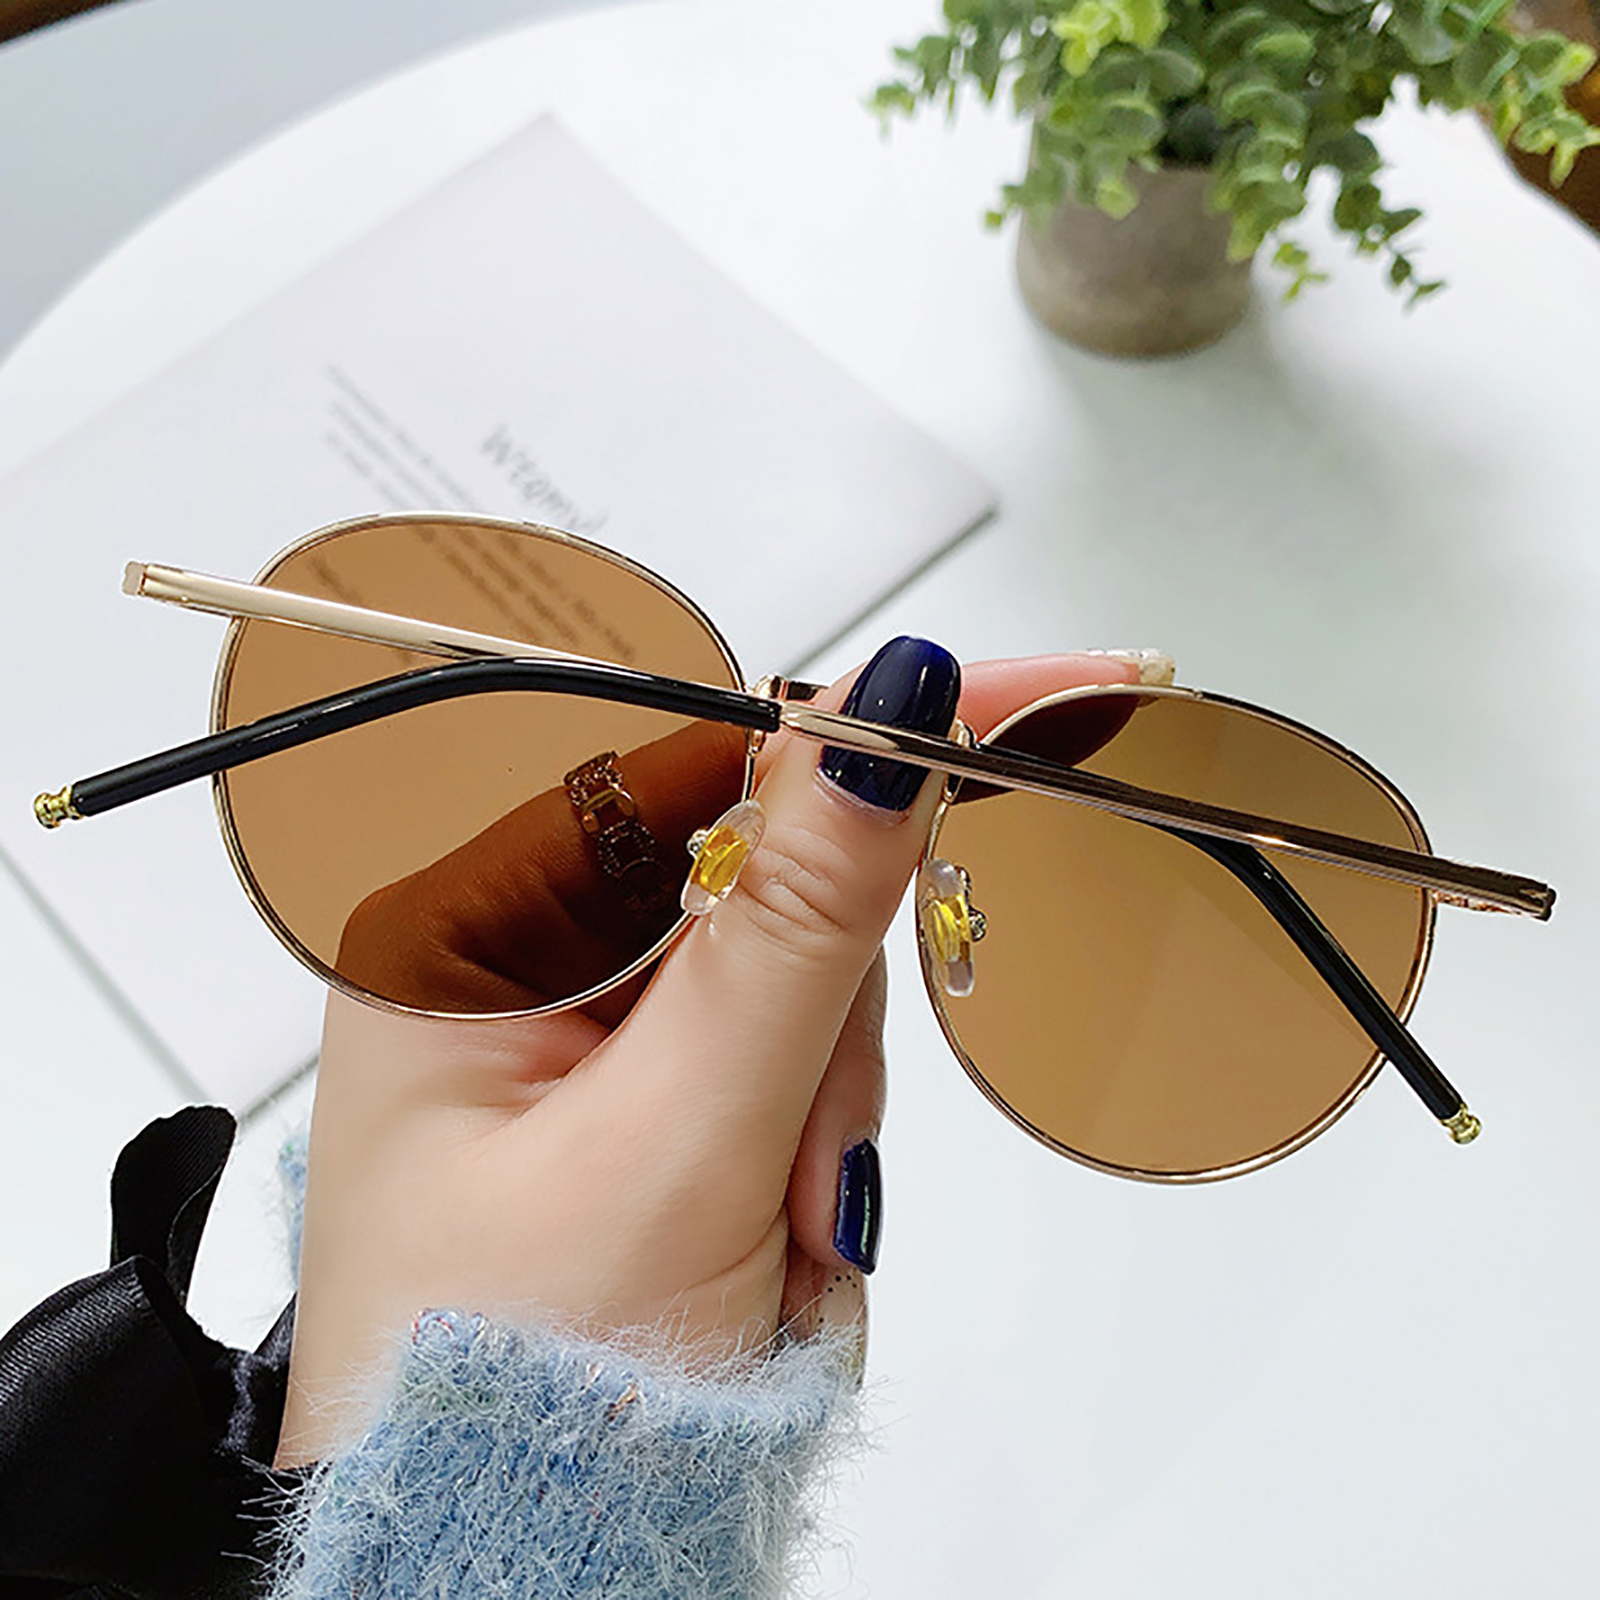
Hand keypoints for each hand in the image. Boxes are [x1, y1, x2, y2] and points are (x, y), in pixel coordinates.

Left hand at [275, 647, 1141, 1466]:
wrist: (512, 1583)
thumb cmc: (507, 1392)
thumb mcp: (680, 1144)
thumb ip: (794, 926)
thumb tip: (883, 715)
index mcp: (464, 938)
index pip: (690, 760)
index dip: (855, 730)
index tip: (1011, 699)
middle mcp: (516, 970)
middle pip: (759, 884)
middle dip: (822, 1031)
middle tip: (806, 1176)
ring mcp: (586, 1040)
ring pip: (796, 988)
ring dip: (820, 1121)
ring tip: (763, 1255)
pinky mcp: (649, 1103)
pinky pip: (790, 1071)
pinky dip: (810, 1160)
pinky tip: (760, 1254)